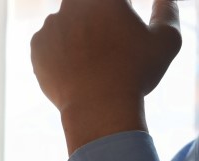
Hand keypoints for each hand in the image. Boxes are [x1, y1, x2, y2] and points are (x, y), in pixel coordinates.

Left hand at [30, 0, 181, 153]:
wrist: (97, 107)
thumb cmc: (135, 74)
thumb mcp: (166, 41)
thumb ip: (167, 11)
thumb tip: (163, 0)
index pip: (113, 3)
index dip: (120, 14)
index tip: (121, 29)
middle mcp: (75, 4)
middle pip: (86, 5)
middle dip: (97, 19)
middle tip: (107, 41)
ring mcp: (52, 24)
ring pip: (67, 22)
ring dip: (77, 32)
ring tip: (90, 58)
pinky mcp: (36, 44)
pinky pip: (49, 41)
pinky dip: (59, 50)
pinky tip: (74, 66)